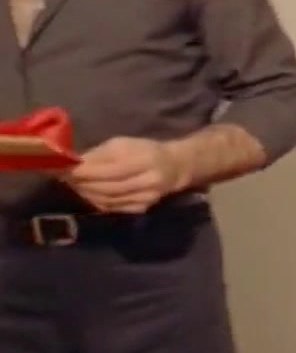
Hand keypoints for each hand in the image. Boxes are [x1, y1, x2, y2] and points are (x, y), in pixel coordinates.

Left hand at [61, 137, 185, 213]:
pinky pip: (113, 208)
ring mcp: (146, 197)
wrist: (174, 167)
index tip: (65, 170)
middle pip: (107, 187)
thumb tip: (73, 163)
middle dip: (83, 184)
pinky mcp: (143, 208)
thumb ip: (100, 154)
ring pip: (108, 200)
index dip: (86, 172)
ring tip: (76, 186)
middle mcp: (147, 181)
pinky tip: (90, 195)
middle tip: (66, 179)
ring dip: (87, 194)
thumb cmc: (146, 150)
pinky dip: (97, 202)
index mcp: (144, 160)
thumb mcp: (125, 144)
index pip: (110, 170)